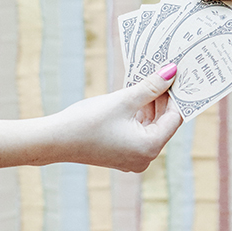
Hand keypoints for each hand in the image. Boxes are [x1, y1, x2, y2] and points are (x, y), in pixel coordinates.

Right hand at [56, 66, 181, 171]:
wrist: (54, 140)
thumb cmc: (89, 121)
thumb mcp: (124, 100)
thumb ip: (151, 87)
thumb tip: (172, 73)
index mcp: (150, 147)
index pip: (174, 118)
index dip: (176, 95)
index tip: (177, 75)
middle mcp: (145, 158)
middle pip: (163, 123)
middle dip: (162, 98)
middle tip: (164, 72)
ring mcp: (133, 158)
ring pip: (151, 127)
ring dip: (150, 105)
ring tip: (149, 79)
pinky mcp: (122, 154)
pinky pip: (138, 132)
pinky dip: (139, 115)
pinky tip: (136, 95)